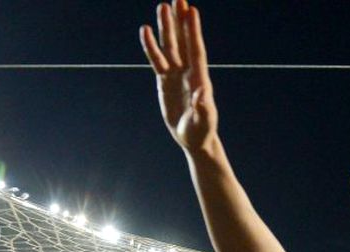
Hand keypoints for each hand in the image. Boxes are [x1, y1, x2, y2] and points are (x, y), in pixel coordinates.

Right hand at [140, 0, 217, 153]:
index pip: (196, 50)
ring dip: (167, 27)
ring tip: (162, 6)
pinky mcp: (165, 80)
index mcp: (200, 79)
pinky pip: (157, 59)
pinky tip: (145, 30)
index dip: (193, 31)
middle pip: (184, 41)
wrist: (193, 139)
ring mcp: (176, 74)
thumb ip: (203, 108)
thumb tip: (202, 94)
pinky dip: (151, 46)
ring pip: (170, 46)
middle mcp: (189, 72)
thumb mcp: (203, 121)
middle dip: (181, 20)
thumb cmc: (201, 131)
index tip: (192, 11)